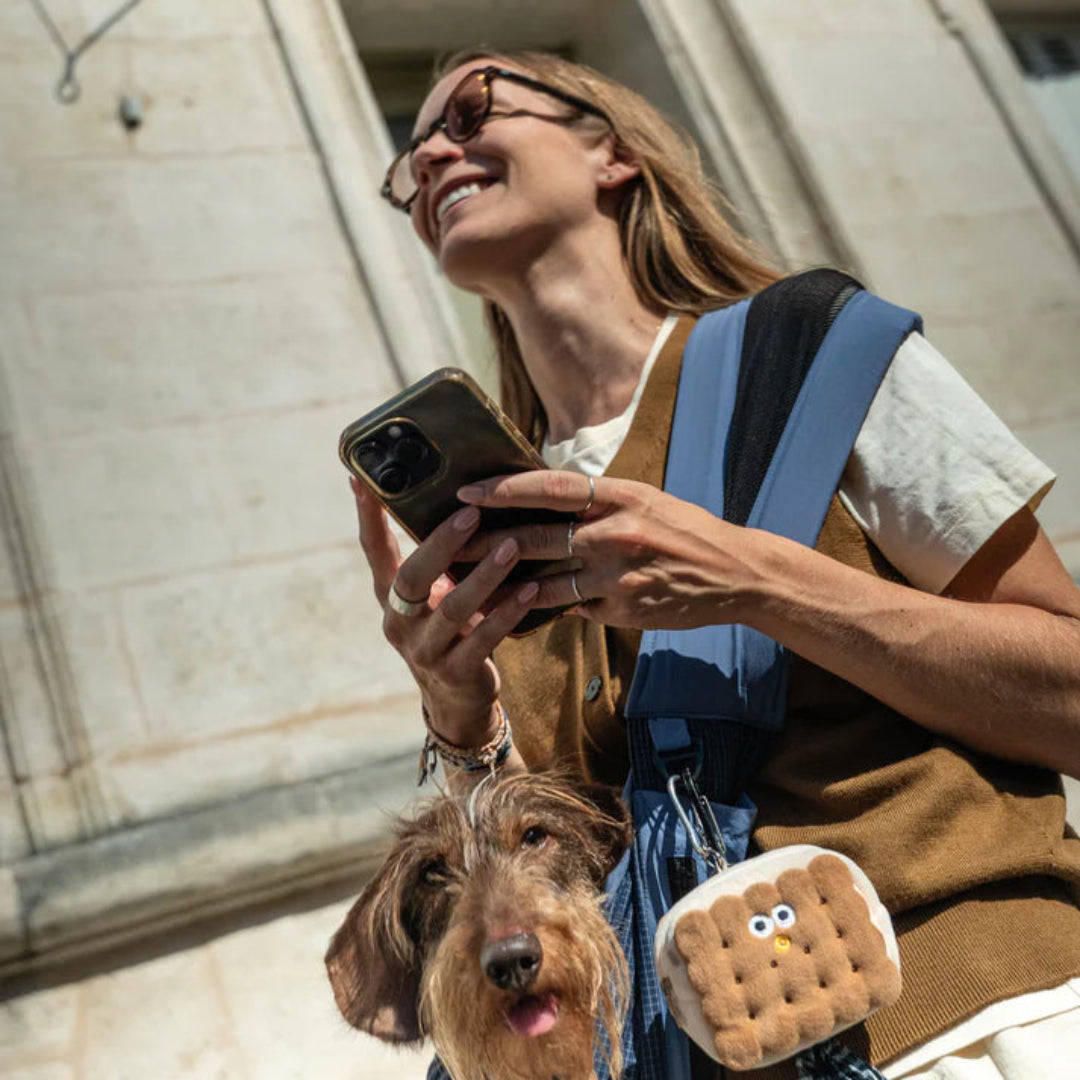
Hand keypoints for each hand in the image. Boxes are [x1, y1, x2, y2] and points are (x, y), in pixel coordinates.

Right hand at [350, 477, 538, 745]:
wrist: (457, 700)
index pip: (373, 549)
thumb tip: (459, 499)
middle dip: (441, 543)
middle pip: (411, 578)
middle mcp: (399, 622)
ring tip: (513, 547)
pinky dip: (507, 612)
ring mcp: (424, 651)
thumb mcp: (434, 597)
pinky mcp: (454, 673)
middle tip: (472, 513)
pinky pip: (484, 639)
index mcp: (390, 597)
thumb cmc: (450, 631)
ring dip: (484, 576)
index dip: (368, 515)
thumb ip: (436, 560)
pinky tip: (530, 589)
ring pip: (452, 609)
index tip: (362, 478)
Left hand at [457, 471, 760, 630]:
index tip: (467, 491)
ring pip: (546, 583)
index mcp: (622, 495)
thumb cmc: (685, 531)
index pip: (550, 488)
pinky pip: (574, 608)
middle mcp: (618, 533)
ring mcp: (620, 576)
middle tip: (448, 546)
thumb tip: (542, 500)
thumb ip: (597, 502)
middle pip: (536, 538)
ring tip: (468, 587)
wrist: (736, 574)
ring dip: (504, 587)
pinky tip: (520, 610)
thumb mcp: (645, 500)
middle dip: (485, 544)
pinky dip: (549, 606)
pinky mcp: (623, 610)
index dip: (504, 490)